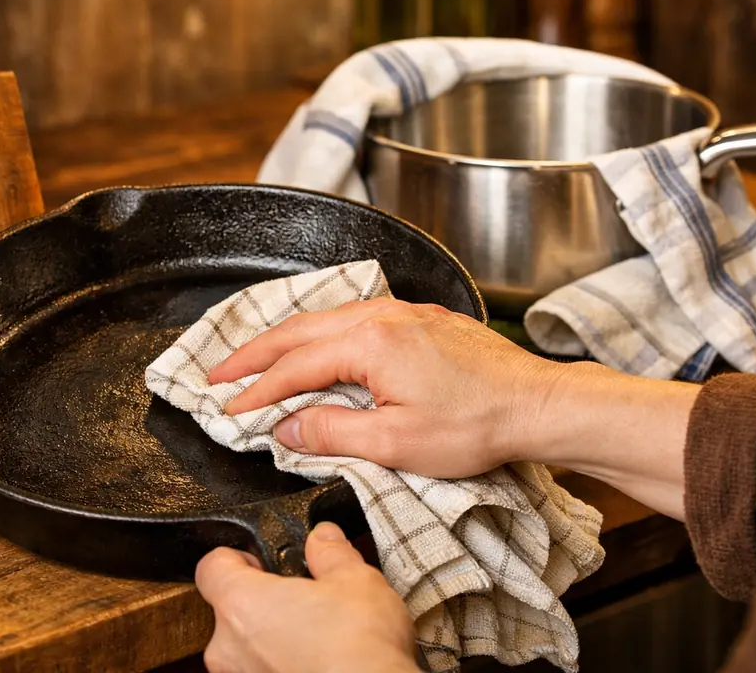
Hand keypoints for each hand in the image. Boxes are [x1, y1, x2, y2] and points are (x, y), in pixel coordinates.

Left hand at [196, 522, 417, 672]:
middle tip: (300, 603)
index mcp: (241, 604)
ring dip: (270, 641)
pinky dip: (280, 668)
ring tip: (314, 639)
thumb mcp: (356, 581)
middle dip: (261, 605)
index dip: (236, 558)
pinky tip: (314, 665)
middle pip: (228, 611)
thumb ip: (330, 553)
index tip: (261, 562)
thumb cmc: (360, 650)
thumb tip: (323, 539)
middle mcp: (229, 648)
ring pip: (244, 650)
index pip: (211, 567)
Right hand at [208, 298, 700, 518]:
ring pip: (324, 319)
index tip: (227, 408)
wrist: (538, 405)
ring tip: (255, 358)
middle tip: (217, 372)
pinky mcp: (419, 319)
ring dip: (284, 340)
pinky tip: (316, 345)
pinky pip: (351, 317)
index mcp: (369, 342)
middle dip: (253, 353)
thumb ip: (332, 431)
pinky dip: (318, 333)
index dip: (256, 390)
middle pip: (299, 330)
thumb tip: (286, 427)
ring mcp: (401, 313)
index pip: (294, 367)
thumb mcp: (396, 442)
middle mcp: (380, 316)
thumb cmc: (476, 424)